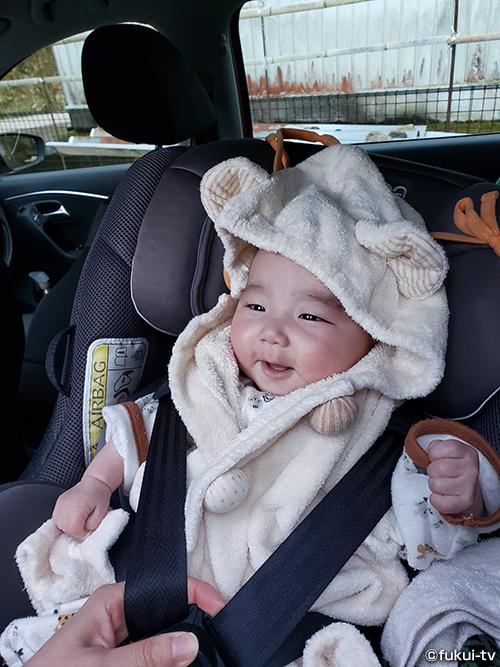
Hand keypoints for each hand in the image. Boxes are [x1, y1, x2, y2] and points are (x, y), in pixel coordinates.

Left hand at [26, 578, 224, 666]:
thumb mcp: (100, 666)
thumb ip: (145, 655)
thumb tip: (189, 642)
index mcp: (112, 601)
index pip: (164, 588)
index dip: (196, 594)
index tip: (221, 608)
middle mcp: (120, 615)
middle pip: (168, 610)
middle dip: (194, 621)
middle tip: (219, 633)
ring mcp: (124, 638)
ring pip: (165, 634)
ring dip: (183, 644)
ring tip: (207, 650)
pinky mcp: (125, 657)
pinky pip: (155, 653)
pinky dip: (171, 659)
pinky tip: (183, 663)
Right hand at [52, 476, 112, 539]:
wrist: (95, 482)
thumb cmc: (99, 496)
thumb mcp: (101, 514)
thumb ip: (92, 526)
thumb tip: (84, 533)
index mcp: (77, 509)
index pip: (73, 531)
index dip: (82, 532)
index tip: (87, 527)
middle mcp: (65, 506)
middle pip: (65, 529)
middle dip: (75, 530)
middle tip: (84, 523)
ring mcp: (60, 504)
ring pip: (59, 525)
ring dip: (68, 526)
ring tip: (78, 519)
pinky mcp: (58, 503)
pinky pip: (57, 518)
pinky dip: (64, 520)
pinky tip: (72, 516)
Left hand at [427, 439, 483, 516]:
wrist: (468, 491)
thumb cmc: (453, 469)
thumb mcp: (448, 453)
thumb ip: (437, 447)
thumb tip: (429, 450)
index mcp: (468, 453)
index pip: (440, 449)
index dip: (433, 453)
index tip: (437, 458)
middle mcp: (472, 469)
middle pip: (437, 468)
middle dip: (432, 471)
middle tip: (439, 474)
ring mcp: (470, 487)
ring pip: (436, 484)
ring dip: (434, 485)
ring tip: (441, 484)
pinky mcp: (466, 502)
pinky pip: (441, 502)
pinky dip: (435, 500)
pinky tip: (441, 496)